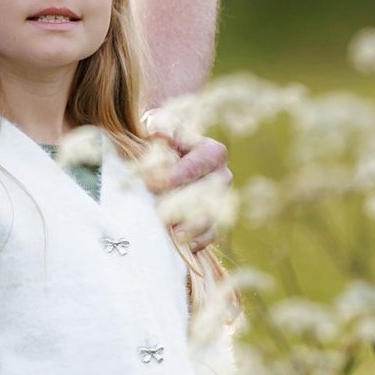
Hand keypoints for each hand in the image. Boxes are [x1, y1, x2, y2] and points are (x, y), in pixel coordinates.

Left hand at [142, 122, 230, 254]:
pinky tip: (188, 246)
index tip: (153, 184)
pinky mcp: (214, 217)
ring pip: (211, 214)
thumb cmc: (162, 138)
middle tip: (161, 215)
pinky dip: (201, 239)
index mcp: (212, 152)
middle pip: (206, 193)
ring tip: (174, 235)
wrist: (168, 153)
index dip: (177, 175)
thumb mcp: (161, 127)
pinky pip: (213, 231)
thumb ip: (161, 129)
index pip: (198, 164)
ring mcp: (220, 198)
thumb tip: (160, 135)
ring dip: (192, 226)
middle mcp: (221, 175)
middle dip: (182, 204)